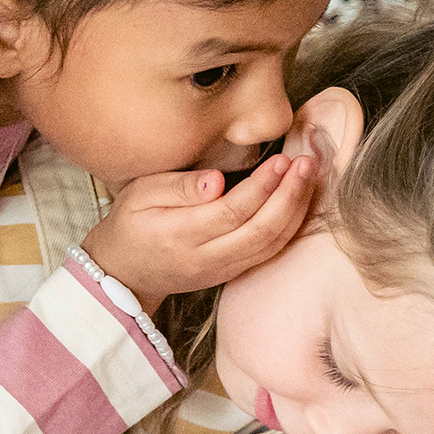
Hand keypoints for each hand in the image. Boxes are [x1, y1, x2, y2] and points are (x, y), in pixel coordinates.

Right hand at [81, 150, 317, 311]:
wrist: (123, 271)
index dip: (261, 187)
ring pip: (270, 245)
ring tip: (309, 176)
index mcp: (179, 235)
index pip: (231, 212)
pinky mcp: (231, 273)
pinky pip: (269, 252)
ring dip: (296, 210)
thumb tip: (216, 180)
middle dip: (289, 196)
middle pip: (260, 231)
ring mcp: (221, 270)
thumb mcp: (139, 195)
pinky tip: (300, 200)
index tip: (281, 160)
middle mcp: (205, 258)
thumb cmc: (130, 224)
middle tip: (306, 164)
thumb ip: (178, 187)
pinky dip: (291, 226)